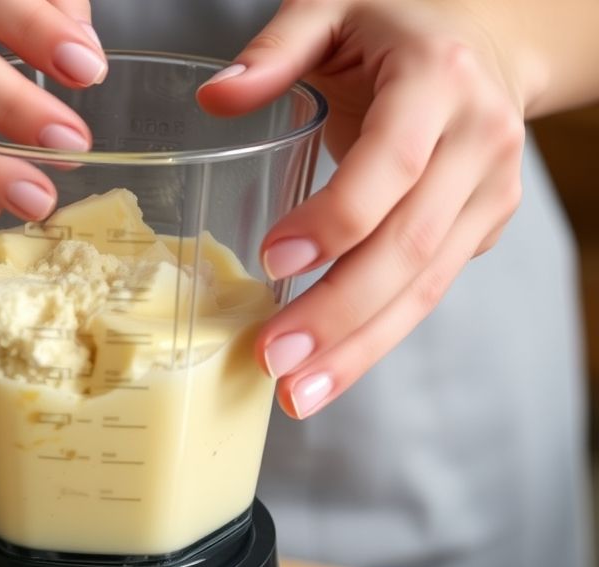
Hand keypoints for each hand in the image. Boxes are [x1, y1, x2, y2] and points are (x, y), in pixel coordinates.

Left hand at [196, 0, 527, 418]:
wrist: (489, 41)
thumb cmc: (397, 24)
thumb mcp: (333, 7)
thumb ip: (275, 49)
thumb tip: (214, 99)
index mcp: (436, 81)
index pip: (390, 165)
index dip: (335, 219)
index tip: (271, 260)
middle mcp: (476, 142)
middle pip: (409, 246)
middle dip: (338, 313)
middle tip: (272, 360)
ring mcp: (488, 192)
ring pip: (425, 285)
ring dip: (359, 348)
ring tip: (298, 393)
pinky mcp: (483, 227)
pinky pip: (429, 291)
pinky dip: (377, 336)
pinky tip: (331, 370)